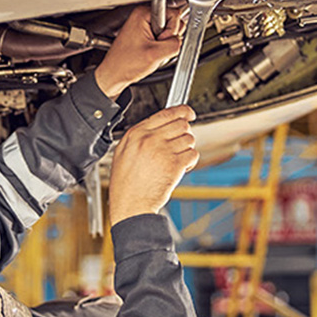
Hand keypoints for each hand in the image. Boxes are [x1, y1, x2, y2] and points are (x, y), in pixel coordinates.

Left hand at [94, 2, 183, 99]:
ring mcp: (143, 26)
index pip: (174, 14)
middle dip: (168, 39)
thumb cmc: (125, 64)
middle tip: (155, 48)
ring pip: (168, 32)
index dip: (171, 31)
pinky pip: (162, 39)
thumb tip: (182, 39)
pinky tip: (150, 54)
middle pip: (173, 22)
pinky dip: (160, 49)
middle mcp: (143, 17)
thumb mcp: (156, 54)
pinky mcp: (144, 35)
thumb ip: (175, 43)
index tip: (160, 41)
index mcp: (143, 14)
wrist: (114, 75)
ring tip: (151, 52)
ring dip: (164, 45)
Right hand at [108, 106, 198, 224]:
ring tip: (175, 160)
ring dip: (186, 149)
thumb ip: (139, 136)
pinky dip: (190, 162)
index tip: (189, 113)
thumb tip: (159, 126)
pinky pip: (193, 154)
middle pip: (181, 124)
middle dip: (183, 134)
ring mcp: (163, 151)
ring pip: (189, 139)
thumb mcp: (123, 153)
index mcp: (137, 133)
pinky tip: (180, 168)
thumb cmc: (126, 183)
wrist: (130, 205)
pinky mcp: (175, 164)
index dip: (182, 111)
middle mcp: (150, 139)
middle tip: (178, 145)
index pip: (166, 113)